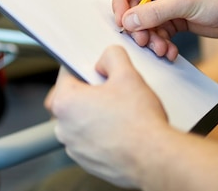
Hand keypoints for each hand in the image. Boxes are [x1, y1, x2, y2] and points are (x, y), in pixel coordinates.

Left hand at [47, 46, 168, 187]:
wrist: (154, 158)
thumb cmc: (139, 122)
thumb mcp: (128, 74)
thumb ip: (112, 56)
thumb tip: (106, 58)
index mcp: (66, 102)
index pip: (66, 74)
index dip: (83, 67)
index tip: (96, 69)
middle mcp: (64, 127)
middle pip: (70, 99)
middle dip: (87, 92)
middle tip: (109, 90)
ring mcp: (74, 147)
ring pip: (79, 121)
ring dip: (93, 114)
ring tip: (119, 112)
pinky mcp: (87, 161)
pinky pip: (88, 140)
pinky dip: (100, 134)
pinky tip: (120, 129)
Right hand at [112, 0, 217, 52]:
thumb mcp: (185, 1)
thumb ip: (154, 12)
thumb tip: (128, 21)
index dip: (120, 1)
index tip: (123, 21)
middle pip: (133, 4)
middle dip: (138, 25)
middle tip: (144, 41)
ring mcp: (167, 0)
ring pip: (144, 21)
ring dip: (150, 38)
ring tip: (161, 49)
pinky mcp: (174, 16)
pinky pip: (158, 31)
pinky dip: (161, 42)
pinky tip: (170, 51)